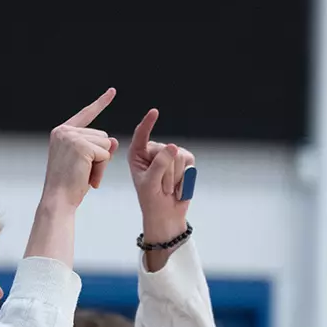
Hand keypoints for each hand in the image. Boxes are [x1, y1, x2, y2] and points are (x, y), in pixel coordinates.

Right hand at [40, 88, 118, 208]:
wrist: (58, 200)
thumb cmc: (70, 185)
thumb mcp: (86, 163)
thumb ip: (99, 148)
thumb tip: (114, 139)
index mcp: (61, 132)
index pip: (86, 114)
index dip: (101, 103)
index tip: (113, 91)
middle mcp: (64, 131)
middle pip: (102, 135)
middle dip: (100, 156)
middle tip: (83, 173)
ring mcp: (72, 137)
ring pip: (105, 144)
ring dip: (101, 163)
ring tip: (84, 176)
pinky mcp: (81, 146)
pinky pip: (105, 153)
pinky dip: (101, 168)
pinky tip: (87, 177)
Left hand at [129, 108, 195, 240]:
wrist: (167, 214)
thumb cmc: (152, 200)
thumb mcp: (150, 183)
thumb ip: (159, 165)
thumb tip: (173, 146)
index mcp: (137, 155)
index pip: (141, 135)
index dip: (148, 123)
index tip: (155, 112)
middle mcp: (153, 151)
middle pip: (165, 149)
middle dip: (166, 172)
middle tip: (163, 188)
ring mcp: (170, 154)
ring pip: (177, 155)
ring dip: (175, 177)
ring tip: (169, 189)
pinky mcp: (185, 160)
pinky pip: (188, 161)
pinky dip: (185, 176)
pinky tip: (179, 185)